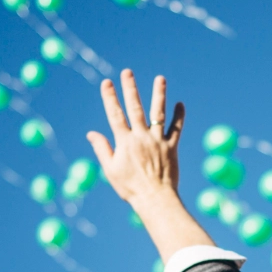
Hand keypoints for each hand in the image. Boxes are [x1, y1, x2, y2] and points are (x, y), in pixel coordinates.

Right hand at [87, 70, 183, 206]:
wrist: (155, 199)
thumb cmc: (130, 188)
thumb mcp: (111, 170)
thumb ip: (102, 149)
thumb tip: (91, 133)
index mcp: (124, 142)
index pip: (115, 115)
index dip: (110, 97)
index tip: (106, 82)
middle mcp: (141, 137)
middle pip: (135, 108)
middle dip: (130, 88)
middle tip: (127, 72)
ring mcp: (158, 140)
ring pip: (158, 113)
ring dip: (159, 94)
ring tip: (160, 78)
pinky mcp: (171, 147)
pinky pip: (176, 129)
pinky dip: (179, 116)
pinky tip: (180, 103)